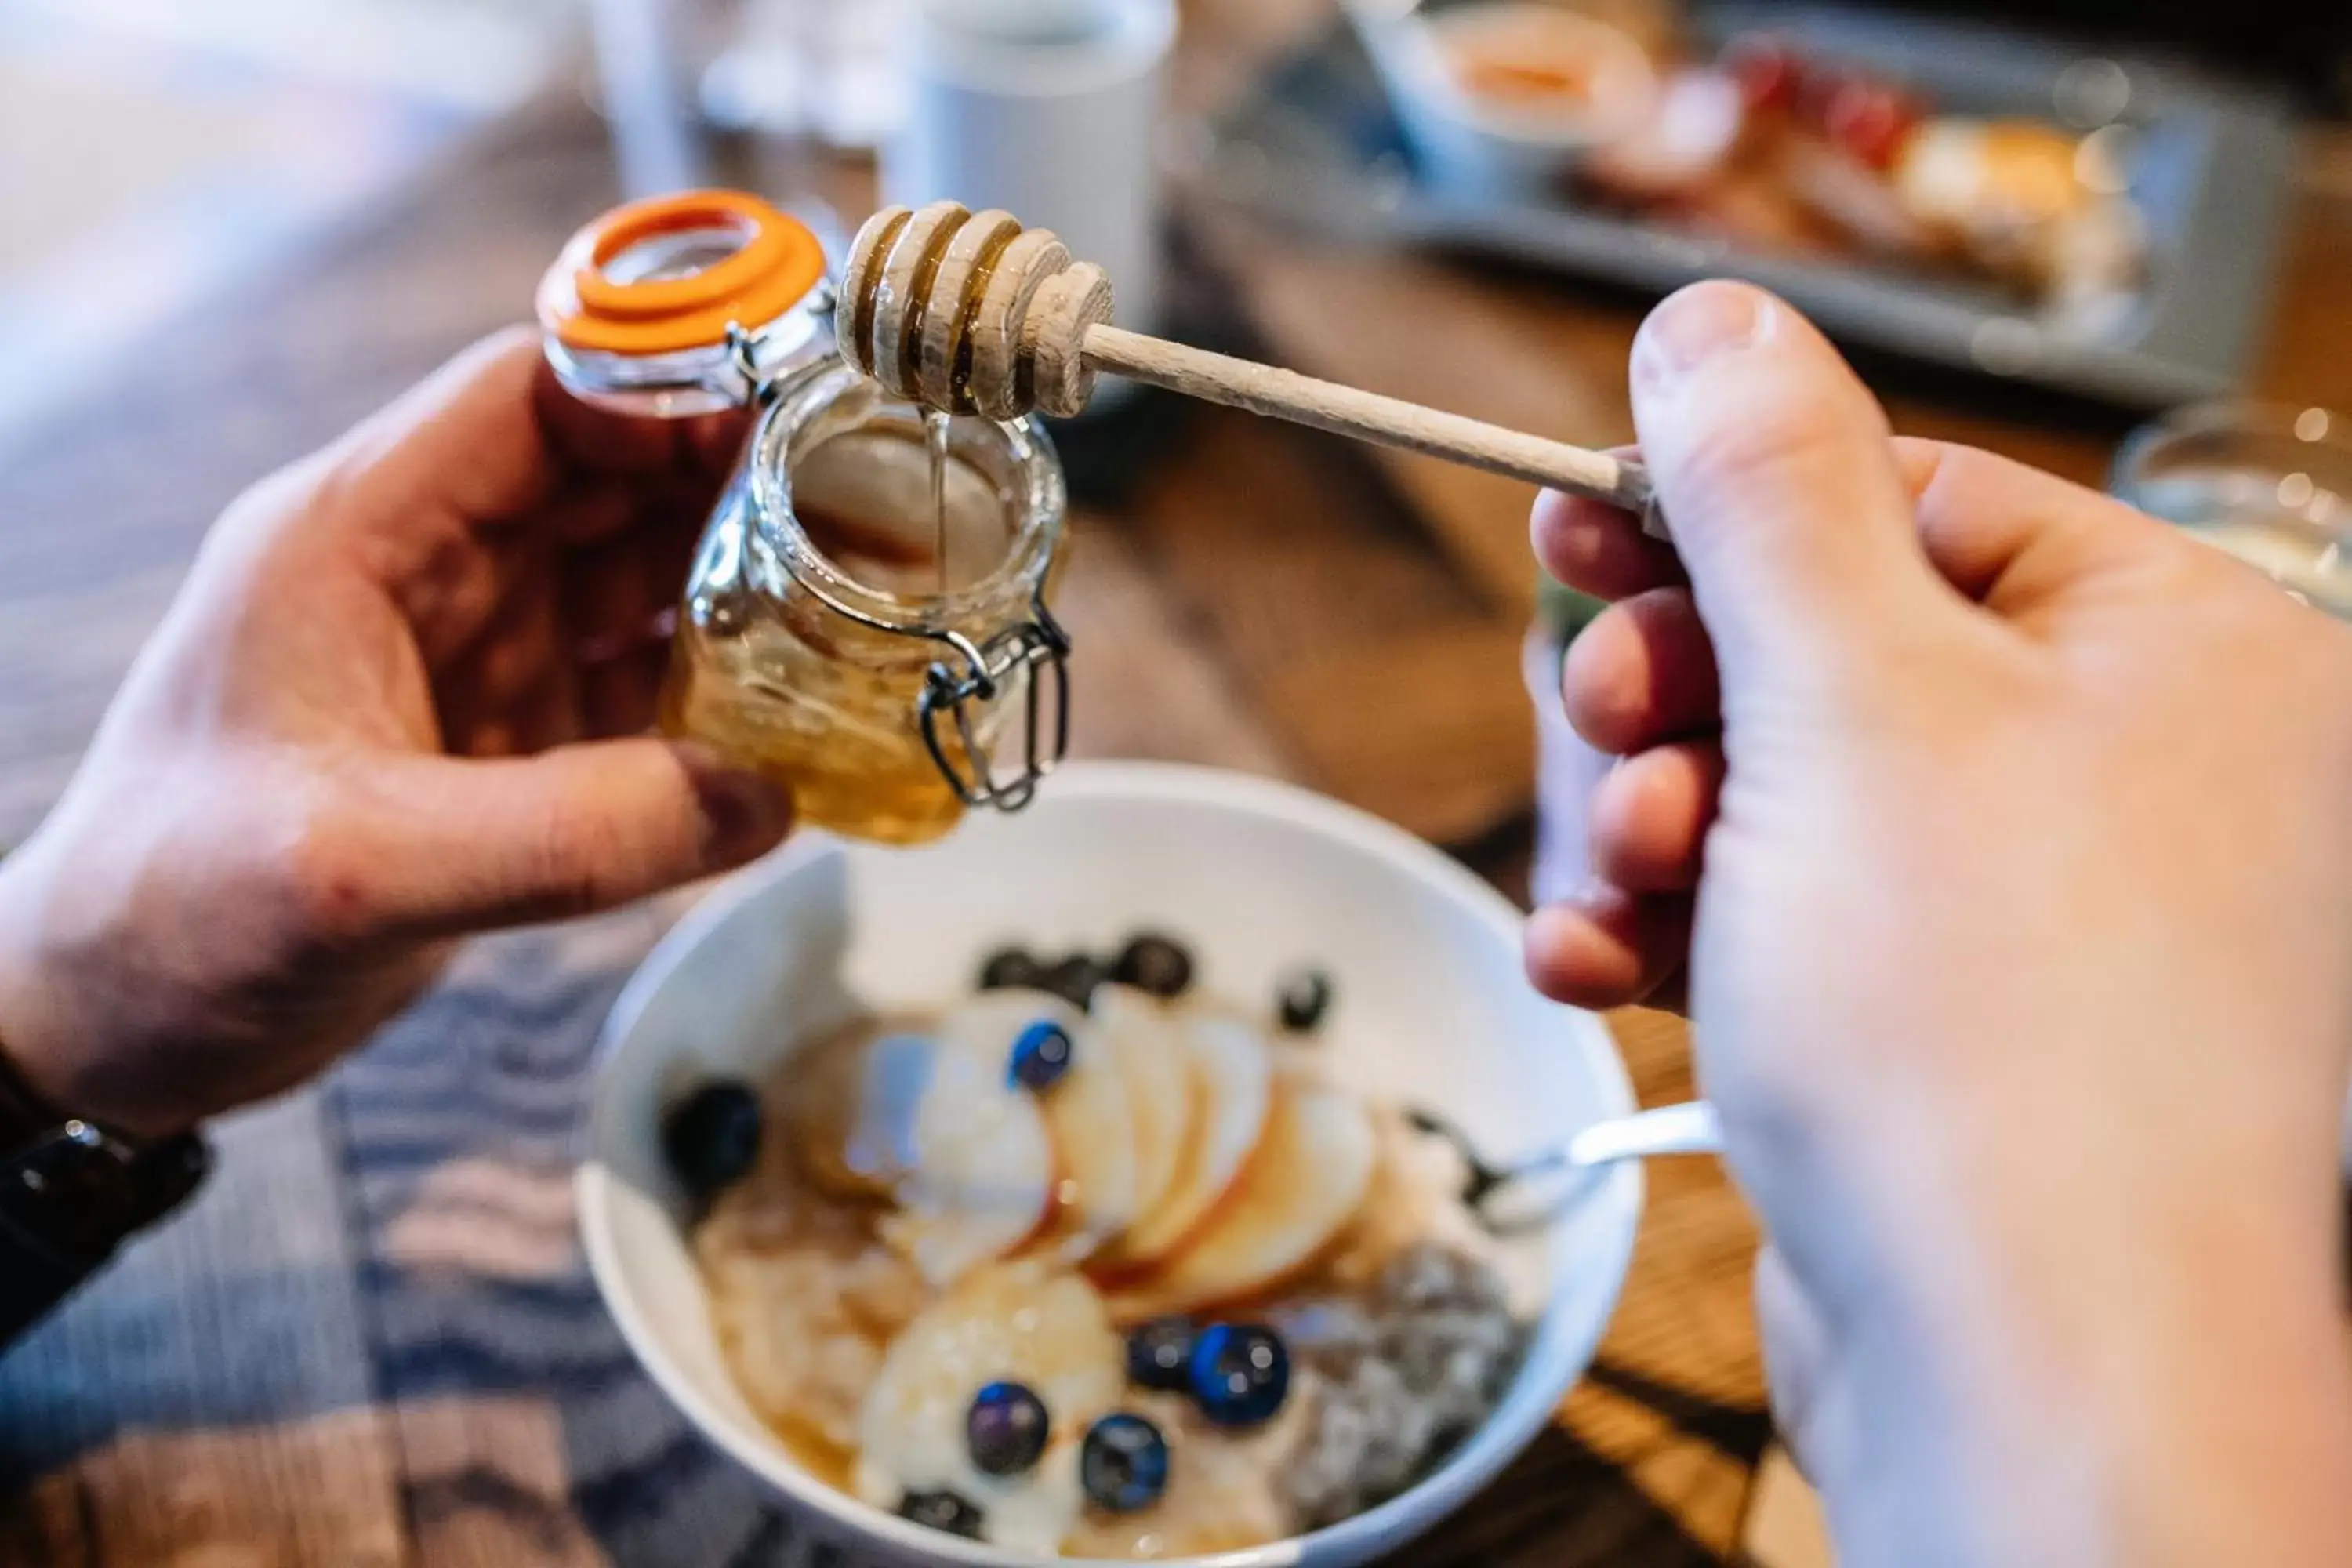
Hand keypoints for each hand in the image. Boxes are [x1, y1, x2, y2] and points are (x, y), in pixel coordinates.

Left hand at [0, 330, 790, 1137]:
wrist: (107, 1035)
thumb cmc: (167, 922)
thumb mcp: (358, 873)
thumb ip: (565, 834)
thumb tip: (762, 802)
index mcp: (351, 538)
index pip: (529, 398)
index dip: (666, 388)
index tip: (795, 411)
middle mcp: (416, 578)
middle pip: (608, 479)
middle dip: (738, 486)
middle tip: (876, 512)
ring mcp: (464, 661)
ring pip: (633, 581)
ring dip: (741, 588)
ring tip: (865, 603)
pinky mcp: (497, 748)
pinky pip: (633, 689)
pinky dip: (716, 696)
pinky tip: (794, 717)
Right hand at [1528, 283, 2351, 1564]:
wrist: (2033, 1386)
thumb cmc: (1992, 1042)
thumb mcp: (1855, 698)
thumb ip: (1769, 490)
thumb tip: (1714, 321)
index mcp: (2176, 649)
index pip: (1905, 500)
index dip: (1715, 519)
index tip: (1564, 537)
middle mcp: (2133, 772)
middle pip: (1822, 650)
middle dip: (1669, 704)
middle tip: (1600, 730)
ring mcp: (2045, 913)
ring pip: (1780, 795)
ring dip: (1653, 828)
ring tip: (1617, 883)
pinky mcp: (1955, 1029)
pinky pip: (1791, 923)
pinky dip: (1681, 933)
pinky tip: (1604, 967)